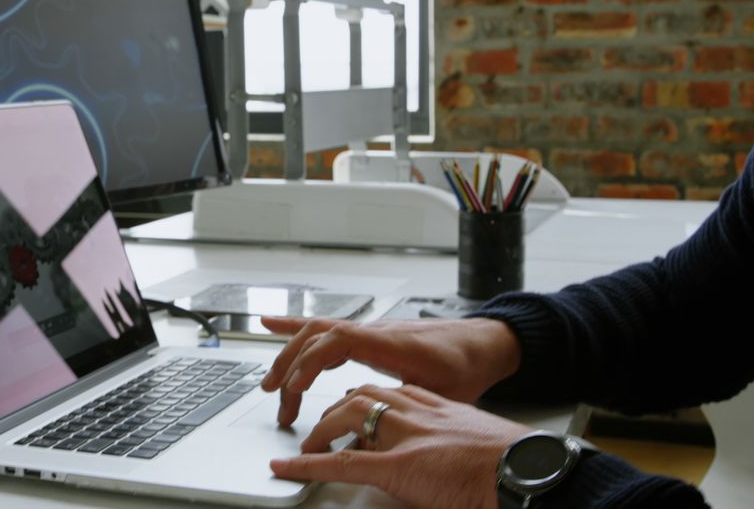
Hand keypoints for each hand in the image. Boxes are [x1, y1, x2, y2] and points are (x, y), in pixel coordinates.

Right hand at [260, 317, 519, 425]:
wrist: (483, 344)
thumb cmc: (466, 367)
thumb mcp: (441, 394)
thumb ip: (404, 406)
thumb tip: (371, 428)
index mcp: (389, 343)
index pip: (336, 342)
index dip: (309, 363)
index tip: (295, 389)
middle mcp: (373, 331)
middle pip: (316, 337)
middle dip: (289, 368)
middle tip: (279, 403)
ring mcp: (368, 330)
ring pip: (316, 332)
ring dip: (289, 355)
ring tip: (270, 384)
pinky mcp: (368, 336)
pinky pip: (327, 328)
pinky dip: (296, 328)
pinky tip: (273, 326)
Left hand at [270, 384, 529, 508]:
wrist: (530, 469)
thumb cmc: (511, 461)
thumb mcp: (474, 441)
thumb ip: (450, 440)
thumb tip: (442, 458)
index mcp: (434, 405)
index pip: (385, 391)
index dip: (360, 401)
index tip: (348, 409)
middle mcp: (415, 411)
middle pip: (359, 397)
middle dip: (332, 411)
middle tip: (316, 429)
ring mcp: (405, 436)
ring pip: (346, 417)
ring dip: (318, 431)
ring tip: (301, 446)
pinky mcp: (400, 465)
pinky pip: (342, 462)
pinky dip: (308, 463)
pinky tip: (288, 466)